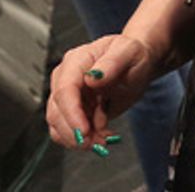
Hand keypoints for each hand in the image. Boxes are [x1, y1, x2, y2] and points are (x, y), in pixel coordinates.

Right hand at [45, 34, 160, 149]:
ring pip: (60, 126)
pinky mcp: (75, 112)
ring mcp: (69, 98)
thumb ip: (112, 63)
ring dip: (79, 139)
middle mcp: (66, 79)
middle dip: (74, 132)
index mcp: (76, 61)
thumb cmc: (132, 54)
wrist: (137, 64)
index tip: (84, 130)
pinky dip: (85, 139)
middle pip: (57, 112)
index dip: (71, 113)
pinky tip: (103, 136)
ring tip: (103, 140)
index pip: (64, 90)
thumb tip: (92, 78)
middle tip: (96, 142)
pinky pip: (70, 132)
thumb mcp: (129, 52)